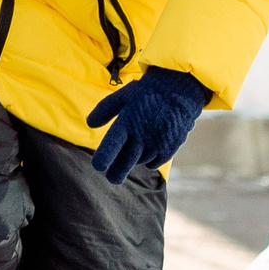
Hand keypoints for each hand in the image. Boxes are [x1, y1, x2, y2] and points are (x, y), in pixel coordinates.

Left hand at [85, 66, 209, 182]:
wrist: (179, 91)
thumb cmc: (146, 93)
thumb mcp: (122, 97)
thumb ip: (104, 110)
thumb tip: (89, 124)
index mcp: (126, 123)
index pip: (111, 147)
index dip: (103, 159)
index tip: (98, 167)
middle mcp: (141, 136)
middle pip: (124, 163)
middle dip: (116, 173)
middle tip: (112, 178)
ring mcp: (156, 144)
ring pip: (138, 162)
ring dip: (133, 160)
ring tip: (133, 150)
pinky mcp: (169, 149)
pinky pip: (153, 163)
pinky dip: (148, 160)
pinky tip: (146, 152)